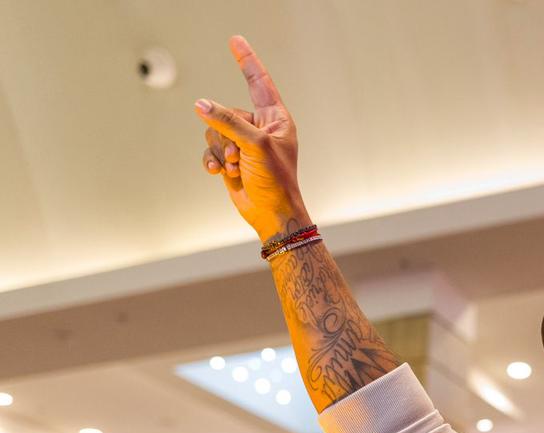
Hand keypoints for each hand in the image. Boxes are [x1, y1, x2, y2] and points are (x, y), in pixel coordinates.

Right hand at [195, 35, 309, 240]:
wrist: (272, 214)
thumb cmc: (276, 180)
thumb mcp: (255, 146)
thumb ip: (227, 122)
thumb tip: (201, 105)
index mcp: (276, 119)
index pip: (259, 83)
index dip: (247, 61)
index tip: (236, 41)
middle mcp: (260, 128)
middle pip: (226, 113)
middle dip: (227, 137)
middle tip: (242, 158)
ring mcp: (244, 144)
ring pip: (214, 132)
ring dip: (221, 152)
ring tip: (238, 167)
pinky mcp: (232, 159)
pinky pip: (210, 149)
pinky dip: (213, 161)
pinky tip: (221, 173)